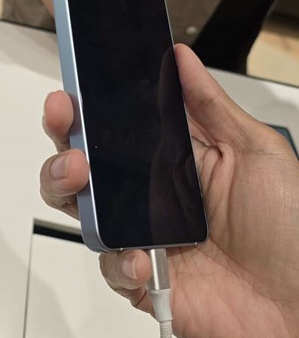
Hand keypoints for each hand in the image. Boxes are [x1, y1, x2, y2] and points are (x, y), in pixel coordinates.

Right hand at [40, 45, 298, 337]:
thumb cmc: (291, 229)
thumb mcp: (257, 151)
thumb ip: (210, 105)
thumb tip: (178, 57)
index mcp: (172, 158)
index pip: (114, 125)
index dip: (86, 107)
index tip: (72, 91)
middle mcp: (149, 194)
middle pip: (83, 162)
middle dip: (62, 139)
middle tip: (64, 123)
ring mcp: (142, 236)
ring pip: (81, 210)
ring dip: (67, 189)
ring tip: (79, 177)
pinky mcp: (142, 280)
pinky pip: (110, 265)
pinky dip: (118, 260)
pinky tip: (140, 257)